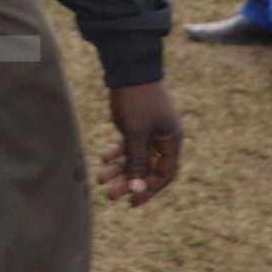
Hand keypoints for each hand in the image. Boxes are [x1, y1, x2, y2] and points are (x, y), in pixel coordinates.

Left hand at [97, 80, 182, 207]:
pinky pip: (128, 144)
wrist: (129, 68)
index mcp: (172, 141)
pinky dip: (116, 152)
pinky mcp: (136, 124)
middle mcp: (163, 138)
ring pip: (135, 157)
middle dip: (128, 181)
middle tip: (110, 195)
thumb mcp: (136, 133)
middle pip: (147, 168)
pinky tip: (104, 159)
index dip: (150, 189)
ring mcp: (149, 131)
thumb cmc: (137, 100)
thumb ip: (137, 161)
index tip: (134, 202)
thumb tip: (137, 189)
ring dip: (119, 169)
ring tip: (100, 178)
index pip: (165, 174)